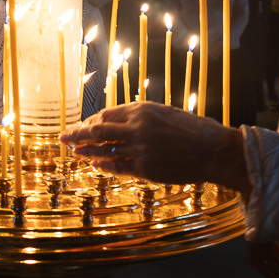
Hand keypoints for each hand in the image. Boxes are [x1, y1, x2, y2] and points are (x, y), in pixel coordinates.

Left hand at [60, 101, 250, 192]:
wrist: (214, 150)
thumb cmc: (195, 130)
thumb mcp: (166, 114)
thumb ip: (144, 118)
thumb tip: (122, 122)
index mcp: (143, 109)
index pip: (108, 114)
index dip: (93, 121)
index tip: (84, 125)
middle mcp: (138, 126)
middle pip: (99, 130)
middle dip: (78, 133)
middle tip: (64, 137)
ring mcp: (140, 148)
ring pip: (105, 149)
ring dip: (87, 151)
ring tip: (74, 152)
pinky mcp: (146, 167)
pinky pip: (118, 166)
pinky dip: (104, 165)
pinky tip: (95, 165)